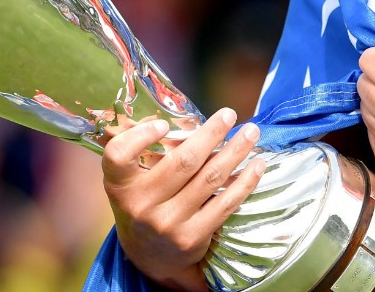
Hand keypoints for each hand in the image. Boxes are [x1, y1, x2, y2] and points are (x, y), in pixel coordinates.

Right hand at [102, 109, 264, 291]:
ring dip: (235, 151)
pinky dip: (244, 181)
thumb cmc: (145, 204)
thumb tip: (185, 118)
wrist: (150, 258)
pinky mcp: (191, 238)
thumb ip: (144, 154)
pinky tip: (256, 165)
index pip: (118, 155)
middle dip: (212, 133)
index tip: (163, 124)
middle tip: (229, 114)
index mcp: (120, 186)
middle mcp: (140, 205)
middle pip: (183, 162)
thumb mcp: (131, 183)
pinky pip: (225, 203)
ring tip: (251, 132)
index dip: (139, 136)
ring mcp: (167, 223)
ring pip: (209, 178)